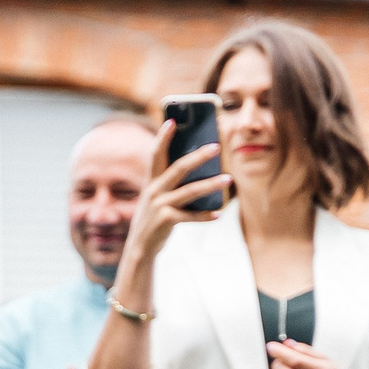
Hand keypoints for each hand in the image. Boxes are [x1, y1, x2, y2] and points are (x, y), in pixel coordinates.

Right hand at [120, 122, 227, 271]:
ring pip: (190, 191)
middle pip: (178, 168)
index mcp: (152, 180)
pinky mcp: (166, 221)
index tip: (172, 121)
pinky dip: (205, 216)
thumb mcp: (157, 196)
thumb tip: (199, 165)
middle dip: (198, 156)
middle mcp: (154, 190)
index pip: (156, 154)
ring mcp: (160, 205)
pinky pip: (190, 216)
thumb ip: (171, 181)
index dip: (163, 137)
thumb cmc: (154, 216)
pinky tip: (219, 214)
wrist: (140, 247)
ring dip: (211, 185)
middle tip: (216, 146)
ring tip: (228, 179)